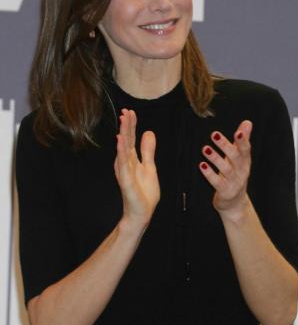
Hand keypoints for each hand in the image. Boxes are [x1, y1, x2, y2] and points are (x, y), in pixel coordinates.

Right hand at [114, 109, 159, 226]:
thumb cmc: (144, 192)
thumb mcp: (149, 167)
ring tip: (124, 119)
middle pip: (126, 140)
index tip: (131, 112)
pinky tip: (120, 140)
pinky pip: (123, 164)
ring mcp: (124, 171)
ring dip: (123, 133)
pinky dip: (121, 151)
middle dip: (126, 125)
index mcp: (131, 159)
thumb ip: (147, 150)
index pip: (130, 139)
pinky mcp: (126, 180)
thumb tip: (148, 132)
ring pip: (123, 148)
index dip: (131, 125)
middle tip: (126, 111)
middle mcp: (125, 163)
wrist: (142, 213)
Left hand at [199, 120, 251, 216]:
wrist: (234, 203)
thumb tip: (248, 123)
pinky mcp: (225, 192)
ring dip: (215, 158)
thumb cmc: (235, 176)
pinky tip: (202, 165)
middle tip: (214, 134)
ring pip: (226, 170)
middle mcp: (242, 172)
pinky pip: (217, 183)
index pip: (246, 150)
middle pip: (235, 158)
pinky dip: (209, 174)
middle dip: (225, 146)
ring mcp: (234, 183)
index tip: (238, 131)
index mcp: (245, 162)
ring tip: (205, 149)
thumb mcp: (240, 158)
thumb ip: (242, 140)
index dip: (243, 141)